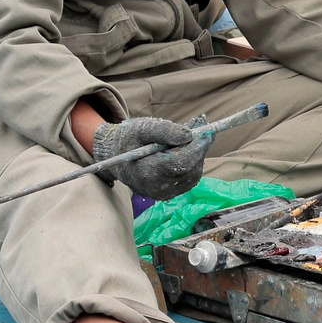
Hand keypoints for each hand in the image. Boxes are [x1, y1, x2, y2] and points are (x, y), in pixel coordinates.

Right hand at [90, 116, 204, 201]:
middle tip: (204, 130)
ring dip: (198, 155)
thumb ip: (165, 130)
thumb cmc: (129, 139)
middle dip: (200, 149)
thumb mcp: (142, 128)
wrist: (115, 156)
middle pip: (190, 169)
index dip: (197, 147)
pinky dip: (193, 164)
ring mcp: (163, 194)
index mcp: (146, 171)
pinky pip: (189, 179)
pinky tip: (188, 150)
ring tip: (194, 138)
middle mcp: (156, 187)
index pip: (181, 163)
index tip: (206, 131)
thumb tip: (189, 136)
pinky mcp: (168, 194)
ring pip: (193, 174)